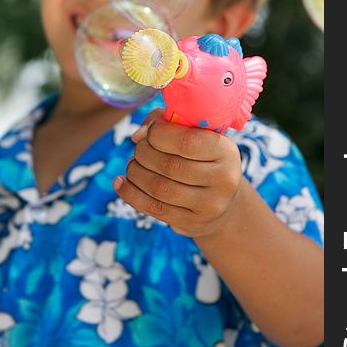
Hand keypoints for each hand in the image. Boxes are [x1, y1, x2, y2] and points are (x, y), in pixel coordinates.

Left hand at [113, 109, 242, 237]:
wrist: (222, 200)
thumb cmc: (202, 156)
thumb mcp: (195, 133)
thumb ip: (166, 122)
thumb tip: (137, 135)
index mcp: (226, 151)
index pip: (186, 142)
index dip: (159, 133)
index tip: (151, 131)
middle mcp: (223, 180)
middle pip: (169, 165)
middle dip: (144, 153)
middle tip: (139, 148)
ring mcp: (209, 206)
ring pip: (159, 188)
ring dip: (135, 172)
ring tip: (133, 164)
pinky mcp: (192, 223)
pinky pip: (153, 208)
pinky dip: (130, 193)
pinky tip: (120, 182)